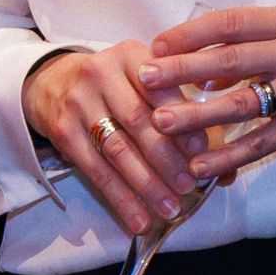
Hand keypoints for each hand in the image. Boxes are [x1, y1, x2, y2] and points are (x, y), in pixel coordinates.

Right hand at [21, 43, 205, 235]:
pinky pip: (96, 170)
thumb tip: (222, 163)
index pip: (159, 88)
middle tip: (188, 186)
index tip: (202, 150)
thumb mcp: (142, 79)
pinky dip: (120, 199)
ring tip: (170, 208)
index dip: (181, 120)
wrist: (53, 81)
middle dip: (166, 158)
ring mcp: (79, 102)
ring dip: (147, 184)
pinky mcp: (63, 131)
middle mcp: (101, 72)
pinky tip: (139, 219)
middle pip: (138, 121)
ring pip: (118, 149)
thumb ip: (179, 109)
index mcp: (130, 55)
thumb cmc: (114, 84)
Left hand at [142, 5, 275, 184]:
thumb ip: (256, 46)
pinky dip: (228, 153)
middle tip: (145, 78)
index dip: (190, 33)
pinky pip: (261, 142)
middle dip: (181, 70)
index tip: (157, 43)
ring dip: (196, 114)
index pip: (230, 22)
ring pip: (239, 102)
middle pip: (228, 60)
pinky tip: (201, 163)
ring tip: (160, 123)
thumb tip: (204, 68)